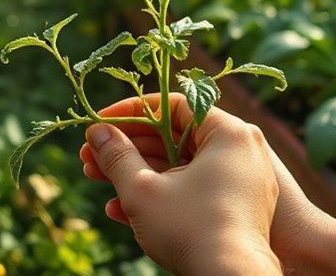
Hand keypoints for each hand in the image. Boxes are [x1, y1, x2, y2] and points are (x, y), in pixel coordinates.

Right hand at [79, 93, 281, 275]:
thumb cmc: (190, 230)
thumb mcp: (143, 189)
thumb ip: (117, 155)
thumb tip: (97, 133)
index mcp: (229, 132)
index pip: (172, 106)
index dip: (129, 112)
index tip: (99, 125)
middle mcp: (243, 150)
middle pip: (175, 136)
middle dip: (127, 147)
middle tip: (91, 155)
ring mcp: (244, 181)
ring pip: (180, 165)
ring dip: (138, 171)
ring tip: (97, 178)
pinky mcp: (239, 208)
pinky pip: (194, 188)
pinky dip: (162, 193)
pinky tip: (120, 208)